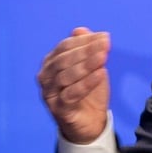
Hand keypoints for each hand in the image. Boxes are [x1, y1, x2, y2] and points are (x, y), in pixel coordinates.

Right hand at [36, 27, 110, 142]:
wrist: (90, 121)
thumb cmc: (88, 91)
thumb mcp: (90, 67)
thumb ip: (85, 49)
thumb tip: (80, 30)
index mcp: (50, 63)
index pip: (64, 47)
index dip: (84, 41)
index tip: (104, 37)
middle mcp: (45, 77)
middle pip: (64, 60)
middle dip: (86, 50)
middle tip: (106, 44)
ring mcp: (49, 94)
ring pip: (66, 76)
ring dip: (86, 65)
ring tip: (104, 57)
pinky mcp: (58, 109)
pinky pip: (71, 94)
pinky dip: (87, 83)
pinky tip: (101, 74)